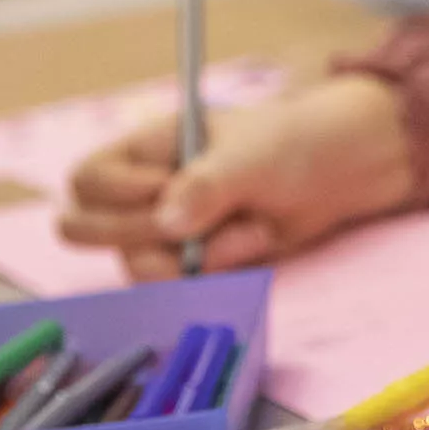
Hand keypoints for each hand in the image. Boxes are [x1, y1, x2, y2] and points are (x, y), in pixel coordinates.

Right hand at [58, 74, 417, 277]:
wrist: (342, 173)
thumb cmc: (293, 143)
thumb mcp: (252, 154)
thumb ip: (207, 184)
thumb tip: (165, 222)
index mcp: (146, 149)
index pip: (88, 180)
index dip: (118, 194)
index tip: (164, 190)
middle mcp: (145, 191)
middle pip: (86, 228)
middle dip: (137, 237)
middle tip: (186, 229)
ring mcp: (167, 231)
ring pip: (138, 266)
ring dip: (196, 255)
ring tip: (250, 227)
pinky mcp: (196, 264)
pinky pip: (183, 285)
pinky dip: (220, 271)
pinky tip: (257, 241)